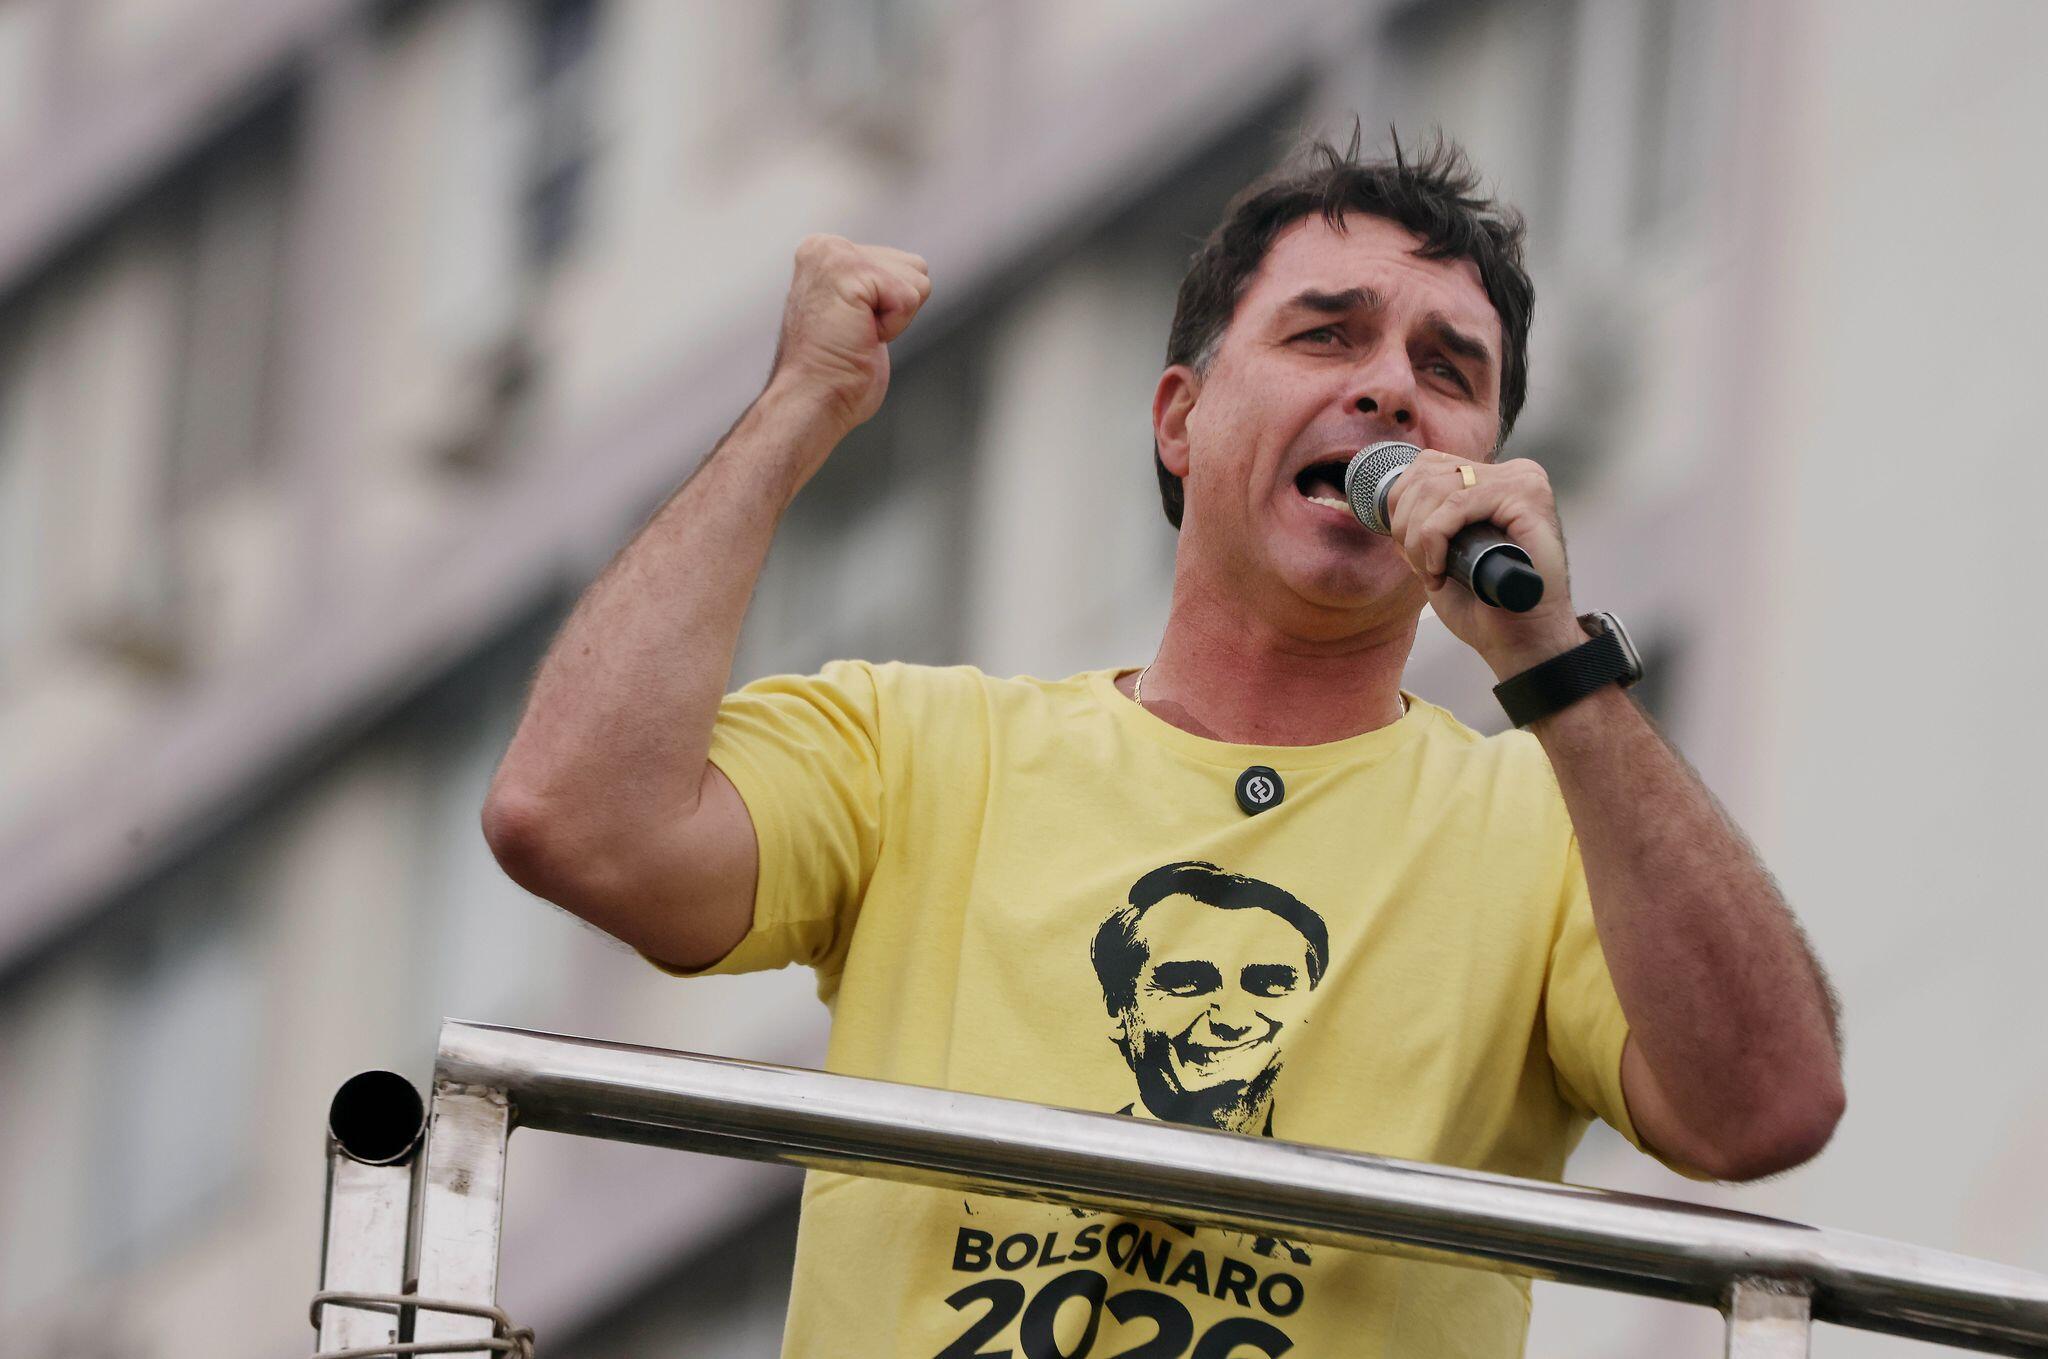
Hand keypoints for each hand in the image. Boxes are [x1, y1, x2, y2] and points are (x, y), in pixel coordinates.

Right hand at [764, 235, 931, 447]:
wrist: (810, 399)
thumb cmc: (834, 371)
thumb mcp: (855, 313)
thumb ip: (875, 285)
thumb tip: (912, 273)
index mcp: (826, 251)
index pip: (904, 266)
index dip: (891, 308)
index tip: (855, 328)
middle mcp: (827, 246)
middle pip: (915, 268)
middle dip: (897, 310)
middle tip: (856, 333)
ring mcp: (836, 256)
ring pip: (917, 280)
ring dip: (896, 319)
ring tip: (856, 334)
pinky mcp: (849, 272)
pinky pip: (908, 298)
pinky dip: (894, 328)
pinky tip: (859, 337)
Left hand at [1383, 449, 1584, 677]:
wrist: (1521, 641)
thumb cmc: (1486, 605)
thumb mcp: (1442, 554)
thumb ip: (1424, 524)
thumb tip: (1392, 505)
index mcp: (1492, 480)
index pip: (1427, 465)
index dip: (1400, 505)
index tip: (1404, 547)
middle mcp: (1511, 472)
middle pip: (1427, 474)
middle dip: (1405, 523)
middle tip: (1418, 565)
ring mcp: (1522, 482)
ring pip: (1438, 488)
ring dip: (1418, 536)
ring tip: (1432, 572)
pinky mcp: (1527, 498)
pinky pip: (1458, 504)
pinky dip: (1435, 537)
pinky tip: (1440, 568)